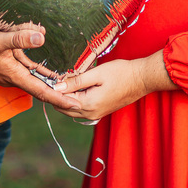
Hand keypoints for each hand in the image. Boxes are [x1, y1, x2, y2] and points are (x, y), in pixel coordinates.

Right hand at [0, 23, 79, 109]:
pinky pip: (28, 67)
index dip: (60, 98)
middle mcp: (14, 77)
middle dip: (60, 91)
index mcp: (14, 75)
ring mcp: (10, 71)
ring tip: (71, 83)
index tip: (76, 105)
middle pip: (41, 87)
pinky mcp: (8, 63)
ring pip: (36, 76)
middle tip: (80, 94)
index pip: (42, 91)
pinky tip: (51, 66)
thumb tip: (41, 37)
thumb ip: (19, 38)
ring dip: (52, 79)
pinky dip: (41, 68)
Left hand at [53, 52, 174, 121]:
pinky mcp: (100, 111)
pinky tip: (74, 86)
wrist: (141, 79)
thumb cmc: (121, 73)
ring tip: (61, 79)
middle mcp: (91, 114)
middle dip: (56, 94)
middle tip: (51, 78)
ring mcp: (96, 114)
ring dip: (64, 97)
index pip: (60, 100)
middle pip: (63, 107)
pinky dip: (74, 99)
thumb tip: (57, 86)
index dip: (52, 89)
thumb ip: (76, 81)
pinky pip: (80, 108)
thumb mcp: (97, 73)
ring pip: (71, 109)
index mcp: (88, 105)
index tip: (46, 77)